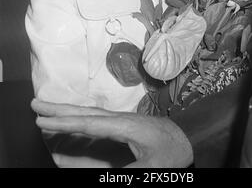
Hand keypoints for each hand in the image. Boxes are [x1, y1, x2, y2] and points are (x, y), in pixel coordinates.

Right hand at [31, 99, 192, 167]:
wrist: (189, 138)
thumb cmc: (173, 152)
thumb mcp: (153, 168)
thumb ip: (127, 172)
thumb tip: (101, 174)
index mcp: (124, 126)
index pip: (88, 123)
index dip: (64, 123)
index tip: (42, 120)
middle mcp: (119, 119)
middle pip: (84, 112)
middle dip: (58, 109)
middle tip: (35, 104)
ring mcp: (120, 121)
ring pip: (88, 114)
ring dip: (66, 111)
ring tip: (45, 110)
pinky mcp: (122, 125)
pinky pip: (95, 120)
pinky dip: (78, 118)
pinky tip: (71, 121)